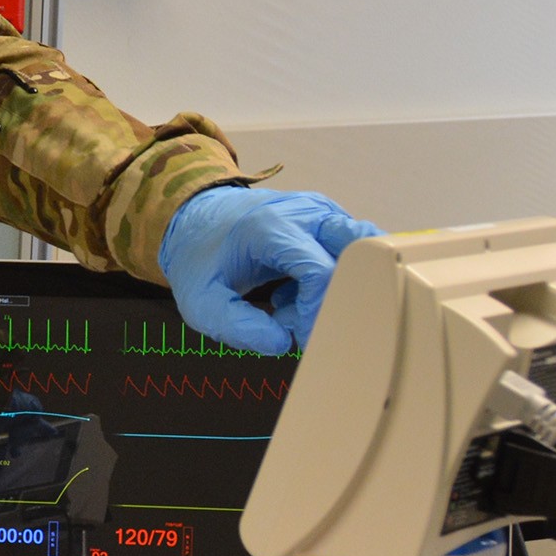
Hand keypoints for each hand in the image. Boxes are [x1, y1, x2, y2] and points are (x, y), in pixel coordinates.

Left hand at [157, 185, 379, 355]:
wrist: (195, 218)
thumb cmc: (199, 257)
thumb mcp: (199, 301)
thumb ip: (235, 327)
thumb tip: (282, 342)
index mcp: (270, 226)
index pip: (320, 272)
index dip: (317, 313)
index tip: (299, 337)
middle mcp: (306, 213)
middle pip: (359, 254)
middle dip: (342, 299)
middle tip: (304, 322)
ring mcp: (323, 214)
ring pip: (359, 258)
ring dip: (334, 293)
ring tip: (288, 307)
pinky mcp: (330, 222)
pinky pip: (349, 257)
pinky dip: (328, 285)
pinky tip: (291, 296)